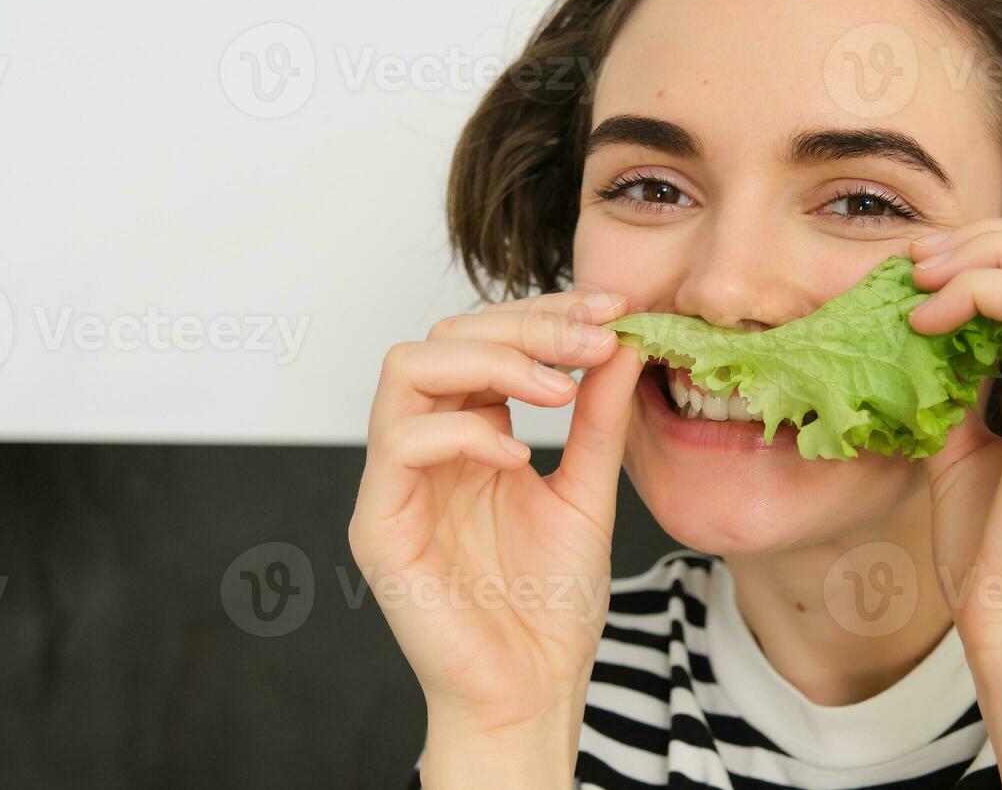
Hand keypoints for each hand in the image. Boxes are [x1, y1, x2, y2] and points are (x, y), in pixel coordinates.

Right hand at [348, 291, 641, 736]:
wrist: (533, 689)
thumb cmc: (552, 605)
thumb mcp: (589, 492)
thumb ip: (600, 418)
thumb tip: (622, 339)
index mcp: (470, 435)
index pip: (485, 338)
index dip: (545, 313)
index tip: (611, 312)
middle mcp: (427, 448)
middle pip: (444, 336)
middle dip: (525, 327)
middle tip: (593, 344)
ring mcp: (397, 484)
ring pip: (406, 368)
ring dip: (492, 362)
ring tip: (559, 392)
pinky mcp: (380, 525)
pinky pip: (399, 443)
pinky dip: (465, 434)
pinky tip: (521, 457)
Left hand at [907, 219, 1001, 657]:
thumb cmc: (1001, 564)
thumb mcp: (972, 455)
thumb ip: (964, 394)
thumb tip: (923, 343)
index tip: (929, 276)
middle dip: (994, 237)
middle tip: (918, 263)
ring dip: (983, 254)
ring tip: (918, 283)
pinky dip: (977, 293)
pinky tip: (926, 325)